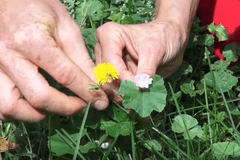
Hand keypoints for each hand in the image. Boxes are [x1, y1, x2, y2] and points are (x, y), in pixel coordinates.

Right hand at [0, 0, 108, 121]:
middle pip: (39, 97)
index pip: (65, 75)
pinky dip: (19, 111)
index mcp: (32, 40)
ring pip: (12, 108)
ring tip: (55, 106)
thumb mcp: (65, 26)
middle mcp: (8, 56)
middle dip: (66, 107)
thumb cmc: (38, 7)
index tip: (101, 101)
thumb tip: (96, 82)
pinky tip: (34, 105)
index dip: (87, 91)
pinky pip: (0, 106)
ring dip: (38, 114)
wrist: (6, 0)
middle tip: (81, 105)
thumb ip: (80, 56)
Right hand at [95, 20, 187, 99]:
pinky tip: (139, 108)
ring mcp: (110, 63)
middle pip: (106, 77)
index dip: (124, 79)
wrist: (172, 37)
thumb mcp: (155, 50)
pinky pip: (119, 90)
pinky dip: (129, 99)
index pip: (110, 64)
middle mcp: (104, 49)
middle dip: (121, 91)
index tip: (140, 87)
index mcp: (109, 35)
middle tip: (137, 102)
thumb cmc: (163, 36)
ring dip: (124, 98)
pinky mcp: (118, 75)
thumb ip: (146, 70)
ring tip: (139, 107)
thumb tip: (139, 89)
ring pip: (110, 86)